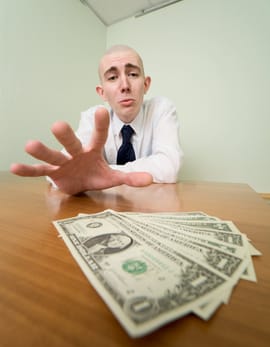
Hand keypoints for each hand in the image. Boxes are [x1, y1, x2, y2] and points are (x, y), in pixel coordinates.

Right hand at [10, 108, 152, 194]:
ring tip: (29, 144)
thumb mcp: (113, 177)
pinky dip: (28, 170)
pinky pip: (39, 171)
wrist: (79, 182)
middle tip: (58, 125)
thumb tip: (151, 178)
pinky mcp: (52, 172)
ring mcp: (62, 161)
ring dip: (42, 150)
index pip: (99, 136)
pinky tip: (15, 166)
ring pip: (52, 155)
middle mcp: (76, 152)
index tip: (102, 109)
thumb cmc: (95, 174)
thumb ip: (130, 177)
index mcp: (92, 150)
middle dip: (66, 136)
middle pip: (71, 142)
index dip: (101, 125)